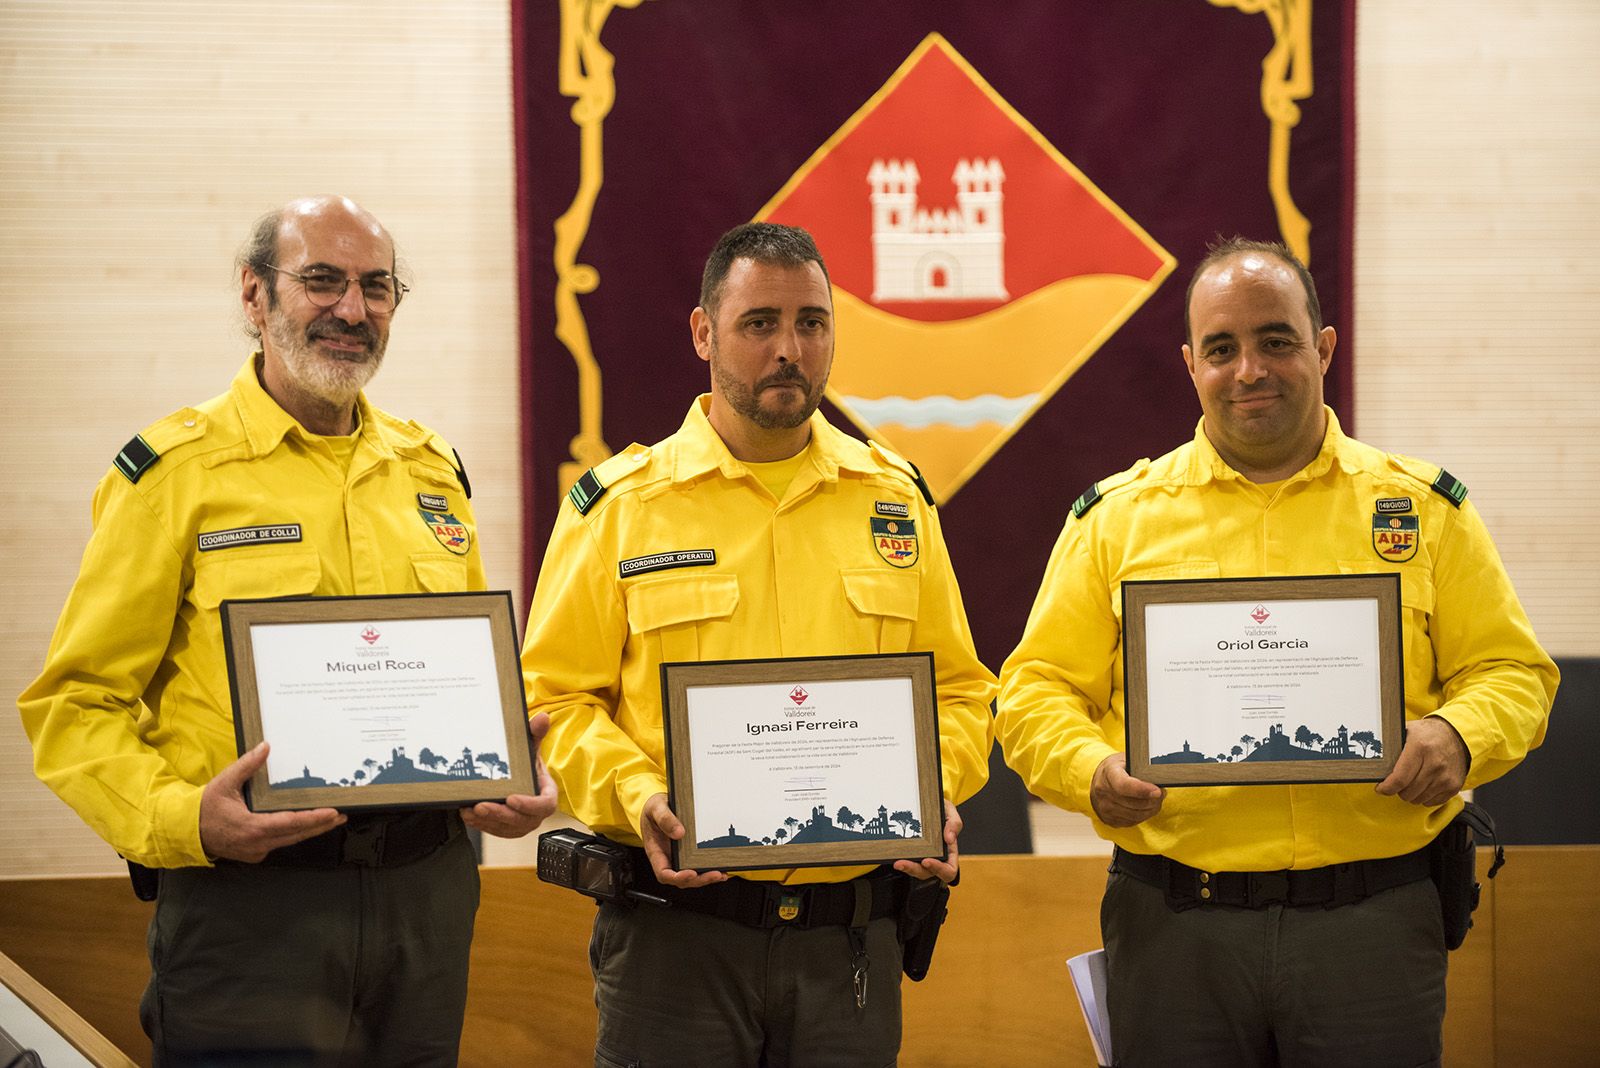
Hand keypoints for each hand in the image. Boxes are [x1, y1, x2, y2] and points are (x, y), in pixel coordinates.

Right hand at [199, 742, 345, 862]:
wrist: (185, 831)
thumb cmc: (204, 807)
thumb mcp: (225, 782)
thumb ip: (247, 765)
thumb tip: (265, 747)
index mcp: (252, 826)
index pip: (291, 823)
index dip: (314, 819)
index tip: (332, 813)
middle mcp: (257, 843)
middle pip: (296, 835)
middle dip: (321, 825)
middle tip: (340, 815)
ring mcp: (256, 851)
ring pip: (290, 841)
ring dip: (310, 831)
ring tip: (330, 821)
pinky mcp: (254, 853)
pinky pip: (279, 844)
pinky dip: (293, 835)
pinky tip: (305, 826)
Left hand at [461, 713, 560, 837]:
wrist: (519, 774)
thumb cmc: (527, 763)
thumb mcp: (530, 746)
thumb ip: (535, 733)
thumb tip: (542, 718)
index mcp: (547, 793)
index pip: (545, 805)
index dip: (529, 805)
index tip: (512, 798)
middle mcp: (536, 812)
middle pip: (523, 820)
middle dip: (500, 814)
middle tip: (481, 806)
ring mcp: (522, 822)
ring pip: (507, 828)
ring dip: (488, 821)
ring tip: (470, 811)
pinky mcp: (507, 827)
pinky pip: (496, 831)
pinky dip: (482, 825)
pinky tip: (469, 815)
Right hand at [638, 793, 726, 888]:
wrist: (657, 805)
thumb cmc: (653, 809)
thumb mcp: (656, 808)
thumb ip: (665, 819)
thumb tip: (679, 833)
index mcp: (655, 851)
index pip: (663, 873)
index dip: (677, 877)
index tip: (691, 873)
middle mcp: (666, 858)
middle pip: (680, 879)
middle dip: (698, 880)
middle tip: (714, 874)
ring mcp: (677, 858)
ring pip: (690, 876)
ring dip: (705, 878)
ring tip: (721, 874)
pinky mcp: (687, 854)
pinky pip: (697, 866)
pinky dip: (708, 870)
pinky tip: (721, 869)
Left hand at [894, 798, 960, 884]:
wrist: (927, 803)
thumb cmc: (941, 810)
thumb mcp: (950, 811)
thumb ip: (954, 823)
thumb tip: (950, 838)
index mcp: (949, 852)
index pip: (949, 870)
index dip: (939, 869)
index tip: (927, 860)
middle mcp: (936, 858)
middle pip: (928, 873)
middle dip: (914, 869)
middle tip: (903, 863)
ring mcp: (923, 856)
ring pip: (915, 870)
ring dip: (906, 868)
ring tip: (897, 862)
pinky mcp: (911, 853)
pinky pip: (907, 862)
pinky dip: (901, 860)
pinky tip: (893, 856)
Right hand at [1090, 753, 1164, 826]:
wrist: (1099, 781)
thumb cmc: (1116, 769)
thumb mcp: (1126, 760)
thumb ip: (1141, 767)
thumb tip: (1160, 775)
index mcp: (1108, 773)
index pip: (1124, 785)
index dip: (1142, 790)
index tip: (1157, 791)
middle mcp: (1103, 792)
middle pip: (1134, 803)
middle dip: (1153, 800)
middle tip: (1161, 793)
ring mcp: (1105, 808)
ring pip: (1136, 815)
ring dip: (1151, 809)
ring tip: (1156, 800)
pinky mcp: (1109, 819)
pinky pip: (1133, 822)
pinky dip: (1144, 815)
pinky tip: (1147, 807)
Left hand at [1375, 716, 1469, 805]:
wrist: (1457, 736)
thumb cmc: (1426, 734)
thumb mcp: (1406, 731)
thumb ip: (1389, 744)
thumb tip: (1367, 754)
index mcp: (1419, 747)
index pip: (1399, 778)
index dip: (1386, 788)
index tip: (1381, 788)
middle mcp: (1435, 763)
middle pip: (1407, 792)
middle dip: (1398, 789)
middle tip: (1397, 781)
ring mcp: (1446, 776)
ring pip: (1418, 799)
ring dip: (1411, 793)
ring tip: (1412, 780)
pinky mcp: (1454, 786)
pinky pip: (1431, 802)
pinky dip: (1424, 796)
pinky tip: (1424, 783)